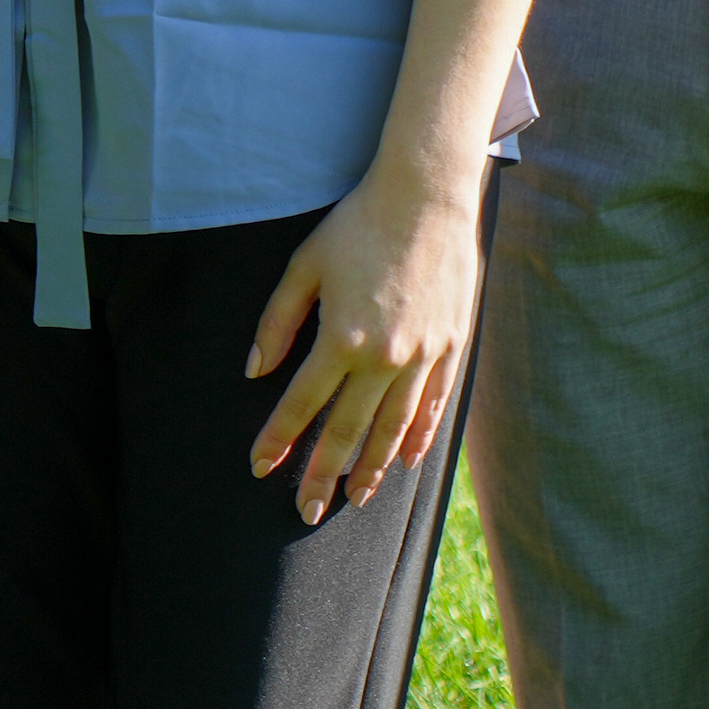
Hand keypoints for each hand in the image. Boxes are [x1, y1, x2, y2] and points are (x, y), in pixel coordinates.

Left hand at [246, 150, 487, 525]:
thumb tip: (255, 371)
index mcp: (343, 336)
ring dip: (371, 467)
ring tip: (354, 499)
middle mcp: (385, 356)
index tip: (259, 467)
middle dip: (323, 474)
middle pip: (347, 430)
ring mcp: (424, 356)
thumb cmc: (357, 225)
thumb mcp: (304, 265)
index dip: (279, 438)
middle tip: (305, 511)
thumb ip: (277, 321)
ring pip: (394, 428)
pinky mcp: (452, 348)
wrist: (428, 197)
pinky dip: (417, 438)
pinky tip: (403, 461)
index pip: (302, 402)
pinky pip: (434, 405)